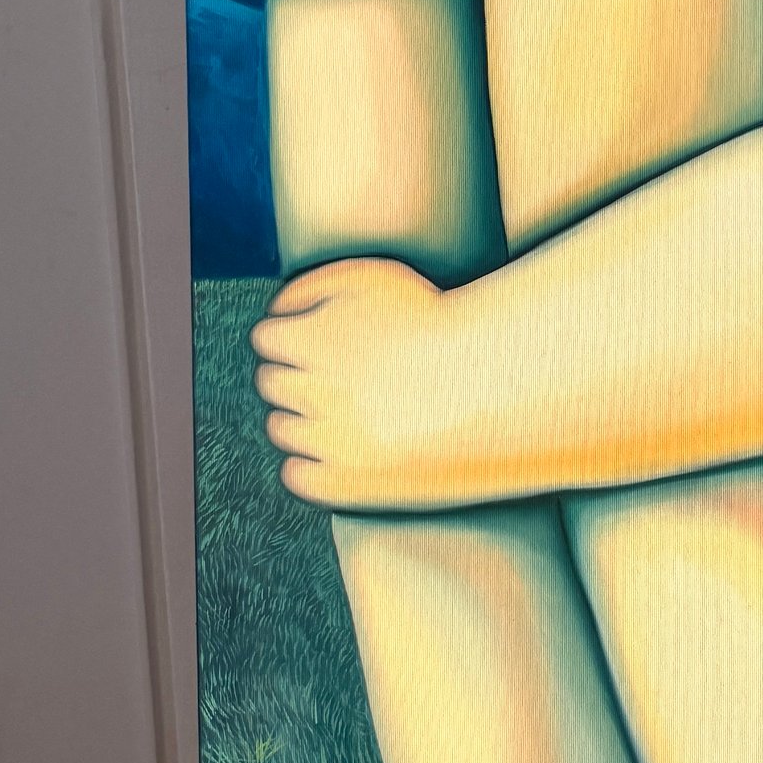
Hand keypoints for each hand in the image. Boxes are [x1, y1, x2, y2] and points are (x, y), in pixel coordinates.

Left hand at [250, 259, 482, 510]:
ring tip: (356, 407)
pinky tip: (348, 444)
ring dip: (306, 415)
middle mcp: (312, 392)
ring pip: (282, 428)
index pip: (266, 338)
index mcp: (311, 339)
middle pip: (272, 383)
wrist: (495, 383)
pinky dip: (311, 460)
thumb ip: (310, 286)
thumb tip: (272, 313)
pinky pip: (296, 474)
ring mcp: (328, 442)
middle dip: (302, 374)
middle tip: (351, 372)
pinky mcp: (345, 483)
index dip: (300, 334)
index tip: (334, 338)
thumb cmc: (435, 322)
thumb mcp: (373, 278)